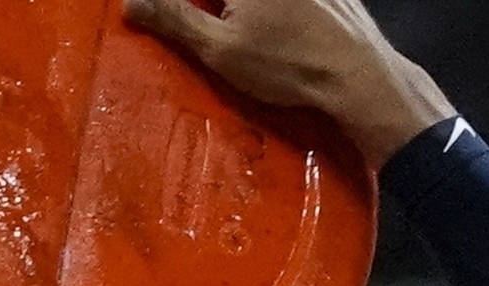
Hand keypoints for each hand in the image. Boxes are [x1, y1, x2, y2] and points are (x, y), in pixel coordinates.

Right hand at [119, 0, 455, 164]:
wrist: (359, 75)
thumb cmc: (285, 63)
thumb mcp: (219, 47)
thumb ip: (173, 18)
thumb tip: (129, 1)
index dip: (180, 5)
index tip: (164, 15)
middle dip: (209, 8)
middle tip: (188, 21)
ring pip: (259, 1)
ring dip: (238, 12)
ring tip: (239, 33)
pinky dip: (274, 11)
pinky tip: (277, 32)